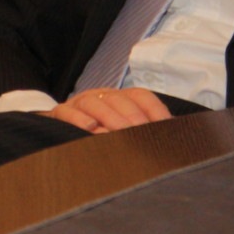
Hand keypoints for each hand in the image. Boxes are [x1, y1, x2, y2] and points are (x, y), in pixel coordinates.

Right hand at [46, 87, 170, 133]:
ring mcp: (79, 104)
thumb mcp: (122, 130)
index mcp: (119, 98)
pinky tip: (90, 128)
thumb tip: (173, 137)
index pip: (140, 96)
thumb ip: (144, 130)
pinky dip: (79, 119)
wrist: (60, 128)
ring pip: (94, 103)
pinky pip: (67, 112)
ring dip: (109, 117)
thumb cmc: (99, 132)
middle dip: (132, 116)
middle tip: (142, 134)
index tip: (166, 126)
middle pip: (118, 99)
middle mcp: (100, 96)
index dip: (154, 109)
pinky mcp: (60, 113)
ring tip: (119, 134)